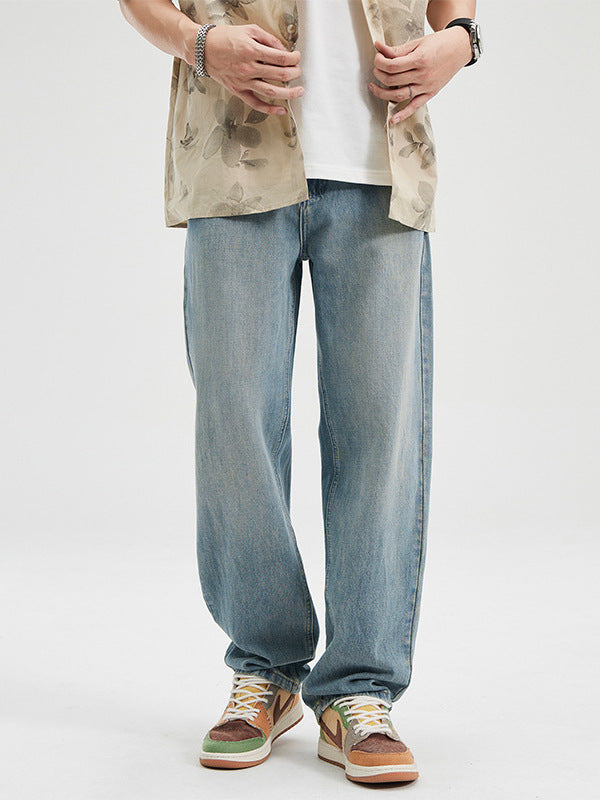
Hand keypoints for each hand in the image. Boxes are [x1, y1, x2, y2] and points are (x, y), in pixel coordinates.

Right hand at [187, 24, 304, 114]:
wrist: (203, 49)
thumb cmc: (225, 38)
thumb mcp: (248, 30)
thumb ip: (268, 40)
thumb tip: (283, 51)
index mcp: (251, 50)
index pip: (281, 58)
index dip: (294, 58)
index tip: (297, 57)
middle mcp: (248, 68)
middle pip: (280, 74)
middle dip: (294, 73)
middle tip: (299, 71)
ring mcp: (243, 82)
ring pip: (271, 91)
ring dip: (289, 93)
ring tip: (299, 91)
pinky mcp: (238, 91)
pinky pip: (256, 103)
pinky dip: (270, 109)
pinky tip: (281, 110)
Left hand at [367, 26, 471, 123]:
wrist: (460, 48)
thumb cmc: (439, 43)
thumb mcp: (418, 42)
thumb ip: (398, 49)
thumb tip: (378, 48)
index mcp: (420, 59)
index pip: (392, 65)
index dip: (380, 62)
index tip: (377, 58)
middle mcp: (423, 75)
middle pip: (392, 80)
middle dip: (379, 74)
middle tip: (376, 69)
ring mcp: (426, 87)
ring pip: (399, 95)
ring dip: (382, 93)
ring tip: (373, 87)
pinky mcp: (430, 94)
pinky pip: (414, 107)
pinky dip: (403, 115)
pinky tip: (392, 120)